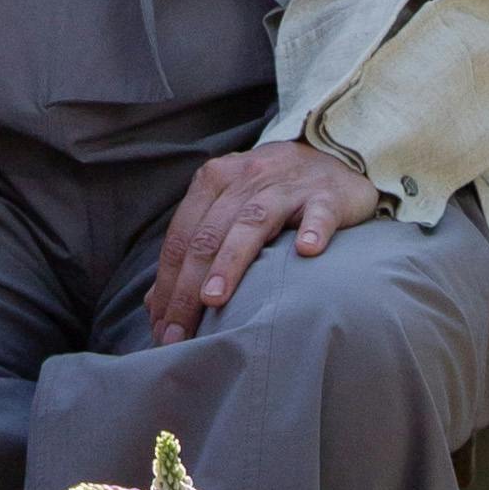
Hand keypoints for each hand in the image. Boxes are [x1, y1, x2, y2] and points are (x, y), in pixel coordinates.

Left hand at [146, 139, 380, 342]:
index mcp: (215, 181)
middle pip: (208, 236)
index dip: (166, 284)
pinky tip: (305, 251)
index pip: (182, 237)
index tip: (159, 328)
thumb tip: (155, 303)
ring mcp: (288, 186)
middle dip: (187, 288)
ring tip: (214, 299)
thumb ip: (195, 247)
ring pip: (253, 222)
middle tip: (177, 335)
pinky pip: (318, 212)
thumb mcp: (230, 208)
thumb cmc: (273, 192)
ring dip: (230, 261)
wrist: (334, 154)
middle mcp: (246, 178)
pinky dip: (312, 229)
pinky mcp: (327, 195)